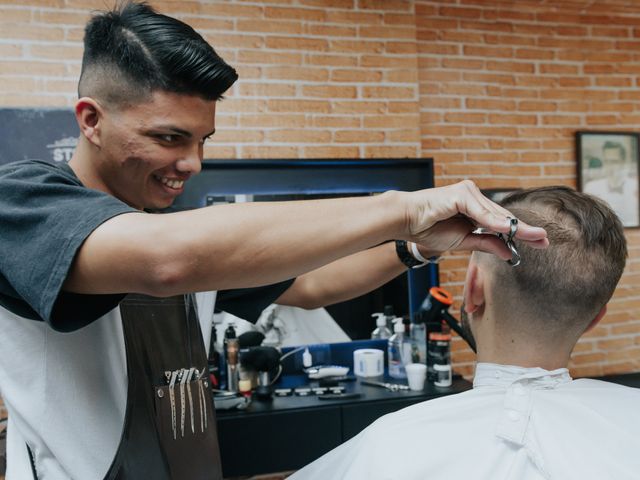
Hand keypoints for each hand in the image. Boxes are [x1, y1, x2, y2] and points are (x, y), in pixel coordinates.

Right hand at [402, 180, 547, 259]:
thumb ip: (486, 243)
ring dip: (514, 227)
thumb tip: (509, 252)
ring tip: (535, 236)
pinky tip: (509, 229)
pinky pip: (480, 211)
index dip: (521, 232)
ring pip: (495, 214)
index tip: (540, 241)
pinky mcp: (460, 194)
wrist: (406, 221)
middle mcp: (473, 196)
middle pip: (503, 216)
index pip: (501, 221)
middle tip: (545, 239)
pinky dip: (494, 221)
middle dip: (525, 229)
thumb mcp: (463, 241)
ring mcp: (468, 192)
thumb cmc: (428, 228)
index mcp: (474, 207)